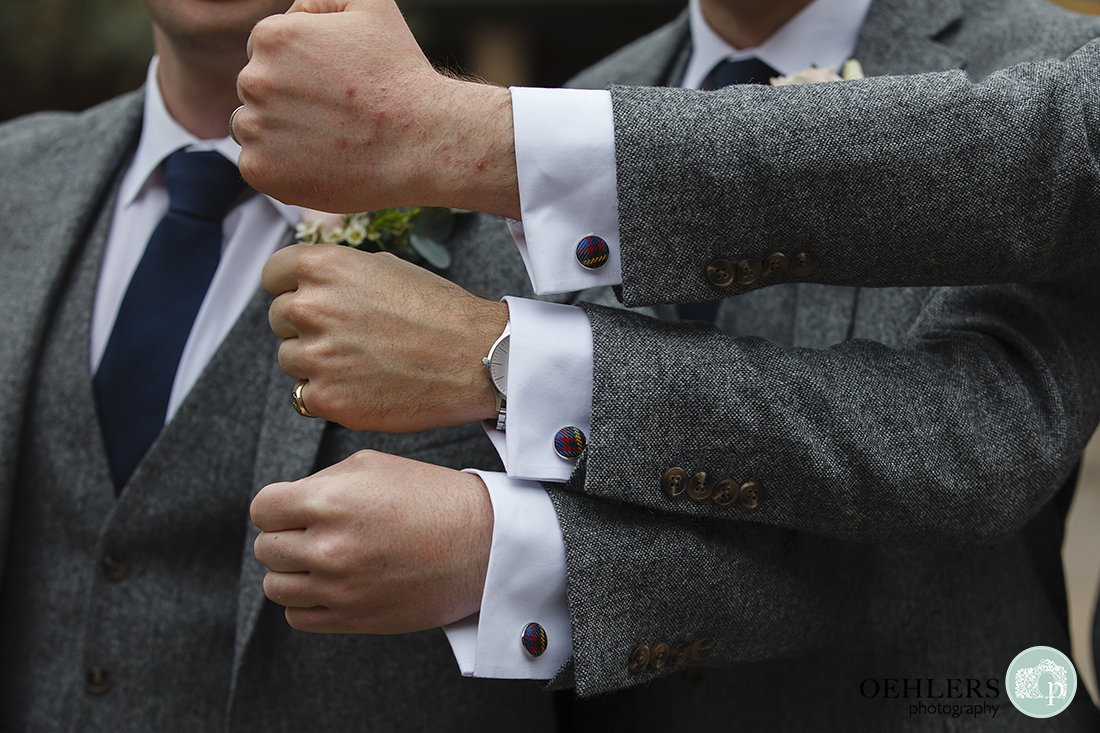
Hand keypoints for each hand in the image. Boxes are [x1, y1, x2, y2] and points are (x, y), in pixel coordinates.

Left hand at [235, 0, 518, 217]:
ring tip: (328, 141)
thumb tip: (296, 10)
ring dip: (280, 134)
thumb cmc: (401, 75)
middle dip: (288, 100)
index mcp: (272, 36)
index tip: (333, 86)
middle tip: (336, 116)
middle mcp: (254, 79)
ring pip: (252, 127)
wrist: (420, 142)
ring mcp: (255, 128)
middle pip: (257, 89)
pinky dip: (281, 168)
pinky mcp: (260, 170)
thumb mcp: (371, 6)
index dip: (301, 69)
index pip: (266, 51)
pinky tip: (319, 164)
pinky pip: (256, 166)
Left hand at [251, 450, 493, 632]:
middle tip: (317, 532)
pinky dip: (307, 601)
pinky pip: (297, 617)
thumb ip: (320, 482)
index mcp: (328, 500)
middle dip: (286, 537)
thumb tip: (287, 504)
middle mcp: (328, 547)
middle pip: (266, 548)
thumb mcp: (373, 465)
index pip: (262, 509)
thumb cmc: (431, 497)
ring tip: (323, 560)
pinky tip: (332, 584)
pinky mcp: (353, 619)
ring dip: (293, 571)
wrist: (482, 543)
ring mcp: (339, 588)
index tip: (295, 509)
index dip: (278, 507)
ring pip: (275, 586)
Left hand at [263, 243, 507, 431]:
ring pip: (290, 360)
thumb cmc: (440, 312)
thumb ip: (338, 274)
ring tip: (362, 361)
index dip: (291, 288)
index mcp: (324, 267)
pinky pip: (305, 396)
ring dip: (316, 362)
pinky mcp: (327, 398)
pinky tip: (363, 385)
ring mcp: (316, 356)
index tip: (306, 299)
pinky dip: (328, 394)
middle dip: (306, 326)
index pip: (273, 275)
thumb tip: (309, 284)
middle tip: (349, 335)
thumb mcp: (385, 267)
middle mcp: (312, 307)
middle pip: (278, 319)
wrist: (476, 359)